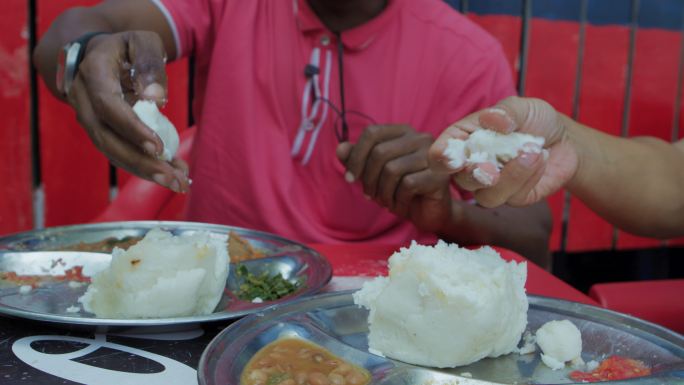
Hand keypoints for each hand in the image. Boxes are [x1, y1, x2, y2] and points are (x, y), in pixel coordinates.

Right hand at [66, 31, 188, 191]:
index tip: (159, 148)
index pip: (107, 105)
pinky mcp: (99, 131)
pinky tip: (171, 174)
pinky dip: (144, 166)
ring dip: (143, 170)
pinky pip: (118, 152)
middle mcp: (82, 98)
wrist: (96, 53)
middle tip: (172, 178)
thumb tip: (156, 97)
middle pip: (106, 137)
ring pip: (110, 151)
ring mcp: (88, 118)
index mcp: (92, 72)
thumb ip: (150, 63)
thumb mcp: (142, 42)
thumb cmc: (126, 48)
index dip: (132, 128)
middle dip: (139, 162)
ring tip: (177, 183)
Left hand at [337, 124, 450, 232]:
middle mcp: (421, 138)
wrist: (429, 213)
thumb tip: (340, 149)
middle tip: (370, 195)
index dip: (356, 156)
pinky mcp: (439, 175)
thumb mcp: (374, 174)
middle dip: (368, 179)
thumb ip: (357, 159)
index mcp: (404, 132)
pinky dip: (398, 200)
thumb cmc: (400, 190)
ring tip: (386, 202)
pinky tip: (400, 205)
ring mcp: (433, 156)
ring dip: (383, 193)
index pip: (372, 133)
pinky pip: (407, 185)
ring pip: (392, 170)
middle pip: (380, 152)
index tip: (349, 178)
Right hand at [429, 96, 577, 206]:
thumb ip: (505, 111)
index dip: (441, 158)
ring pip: (487, 196)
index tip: (453, 158)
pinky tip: (541, 157)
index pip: (440, 155)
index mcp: (463, 141)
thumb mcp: (522, 106)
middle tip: (490, 168)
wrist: (564, 140)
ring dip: (511, 175)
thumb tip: (491, 119)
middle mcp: (472, 166)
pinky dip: (529, 176)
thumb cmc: (535, 120)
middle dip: (474, 175)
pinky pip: (514, 197)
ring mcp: (492, 186)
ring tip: (533, 150)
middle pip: (460, 181)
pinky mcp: (514, 198)